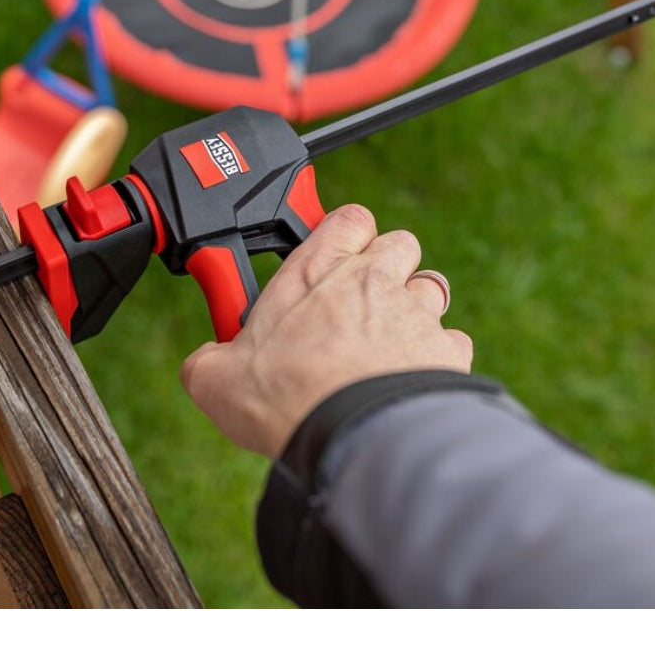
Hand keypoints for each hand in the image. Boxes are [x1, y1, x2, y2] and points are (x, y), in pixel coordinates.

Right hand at [180, 205, 472, 456]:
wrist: (351, 437)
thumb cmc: (286, 397)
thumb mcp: (216, 377)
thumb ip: (208, 359)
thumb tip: (202, 365)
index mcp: (316, 271)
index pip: (347, 218)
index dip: (345, 233)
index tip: (331, 257)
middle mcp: (372, 280)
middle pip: (398, 243)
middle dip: (386, 267)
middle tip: (359, 304)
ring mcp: (414, 312)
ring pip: (430, 286)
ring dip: (413, 307)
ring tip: (386, 344)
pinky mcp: (446, 351)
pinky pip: (452, 339)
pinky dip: (437, 354)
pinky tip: (412, 377)